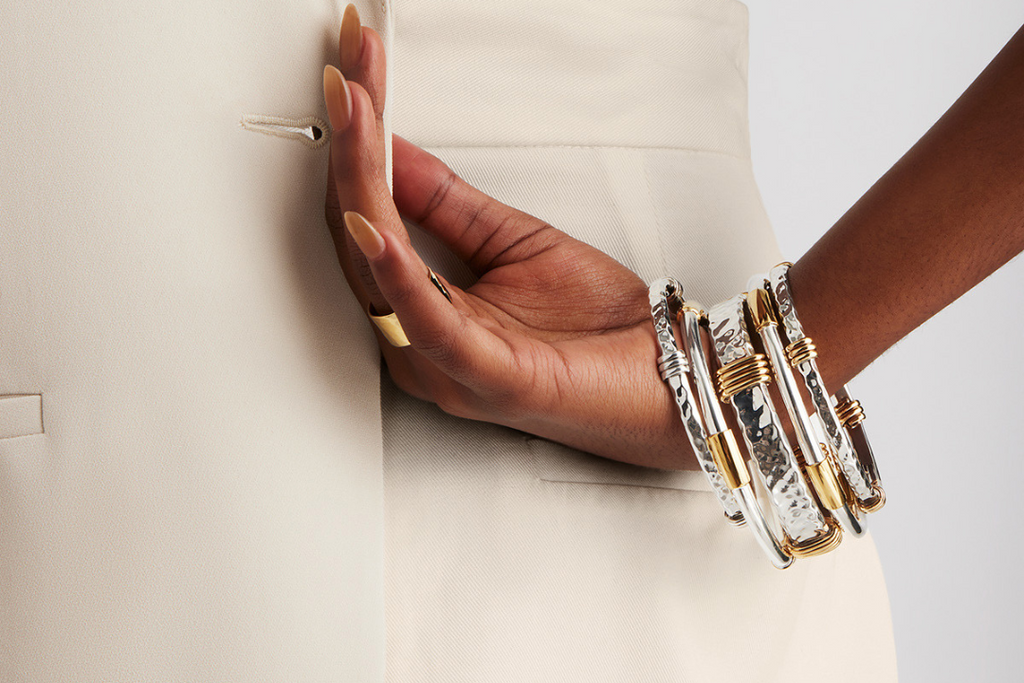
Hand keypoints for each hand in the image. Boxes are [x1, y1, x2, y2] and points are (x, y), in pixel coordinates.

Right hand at [323, 6, 694, 469]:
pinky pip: (427, 323)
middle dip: (353, 147)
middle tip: (344, 76)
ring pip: (381, 268)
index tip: (353, 76)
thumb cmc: (598, 330)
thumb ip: (447, 204)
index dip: (359, 144)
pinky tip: (377, 226)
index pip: (373, 214)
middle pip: (363, 234)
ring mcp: (446, 362)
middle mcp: (421, 336)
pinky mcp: (484, 377)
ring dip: (362, 185)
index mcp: (425, 308)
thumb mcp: (515, 240)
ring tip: (354, 116)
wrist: (664, 381)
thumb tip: (393, 153)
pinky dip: (397, 272)